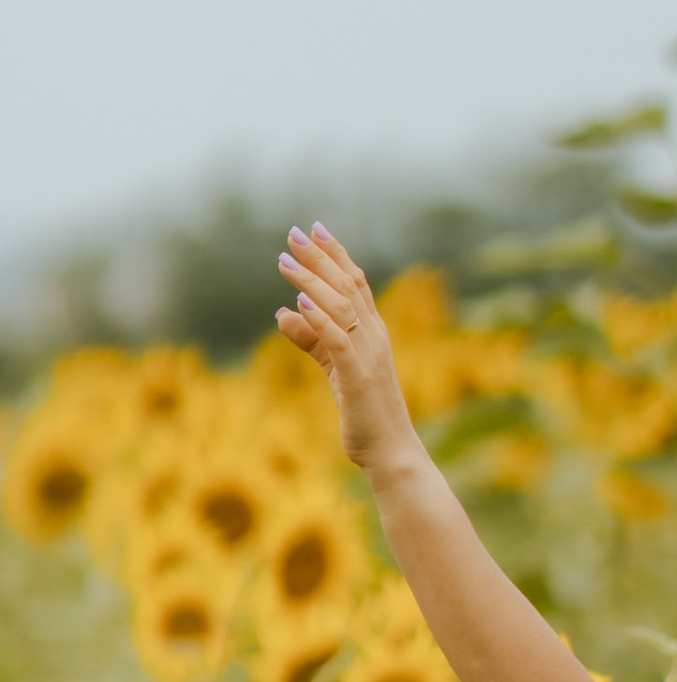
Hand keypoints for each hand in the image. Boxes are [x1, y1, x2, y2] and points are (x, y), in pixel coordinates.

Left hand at [274, 227, 419, 475]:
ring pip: (341, 307)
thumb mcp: (333, 369)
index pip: (355, 283)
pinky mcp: (358, 376)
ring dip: (312, 282)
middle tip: (295, 233)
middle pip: (348, 286)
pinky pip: (338, 341)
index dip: (335, 255)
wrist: (391, 451)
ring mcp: (369, 355)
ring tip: (285, 261)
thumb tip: (282, 312)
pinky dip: (320, 320)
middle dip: (320, 258)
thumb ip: (311, 339)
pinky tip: (300, 303)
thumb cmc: (365, 412)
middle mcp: (375, 336)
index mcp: (373, 333)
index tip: (314, 230)